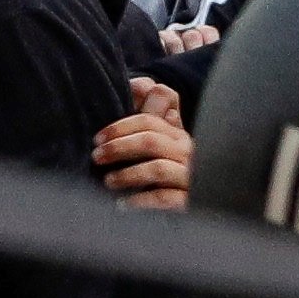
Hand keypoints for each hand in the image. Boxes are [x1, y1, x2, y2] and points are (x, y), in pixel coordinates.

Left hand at [91, 76, 188, 207]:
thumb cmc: (170, 178)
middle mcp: (187, 153)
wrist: (201, 210)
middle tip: (96, 158)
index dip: (119, 128)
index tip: (96, 139)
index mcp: (177, 136)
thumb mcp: (160, 148)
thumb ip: (147, 126)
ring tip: (107, 182)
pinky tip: (123, 205)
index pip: (148, 122)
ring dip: (127, 174)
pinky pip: (164, 198)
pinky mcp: (190, 202)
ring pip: (157, 168)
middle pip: (150, 141)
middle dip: (118, 147)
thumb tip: (135, 88)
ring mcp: (191, 177)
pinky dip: (140, 201)